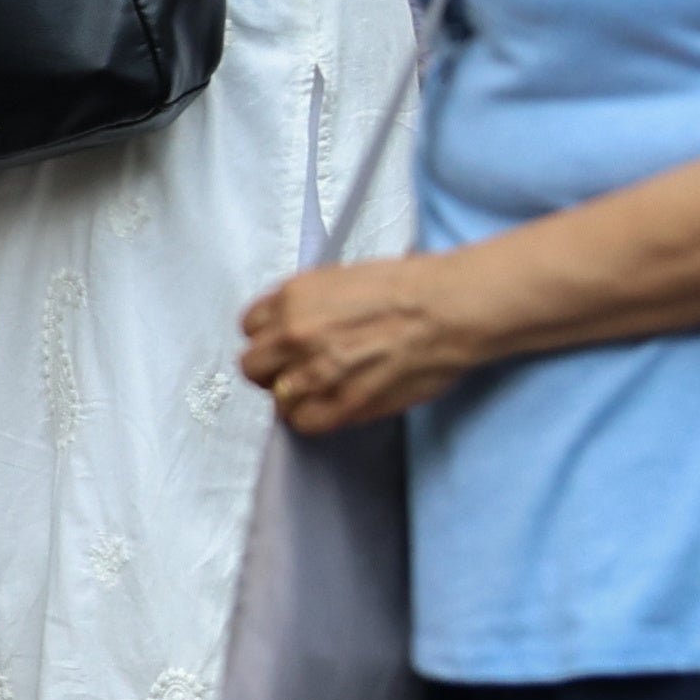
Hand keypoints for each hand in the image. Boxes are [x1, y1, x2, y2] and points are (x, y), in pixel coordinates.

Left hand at [240, 254, 482, 433]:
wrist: (449, 309)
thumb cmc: (411, 285)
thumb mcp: (345, 276)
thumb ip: (310, 303)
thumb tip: (294, 326)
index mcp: (295, 295)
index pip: (250, 326)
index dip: (270, 334)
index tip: (287, 340)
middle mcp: (294, 333)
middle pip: (253, 366)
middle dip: (275, 368)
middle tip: (303, 367)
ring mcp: (314, 372)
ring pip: (276, 399)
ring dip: (297, 395)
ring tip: (325, 387)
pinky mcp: (338, 404)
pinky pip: (303, 423)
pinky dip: (314, 417)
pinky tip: (334, 404)